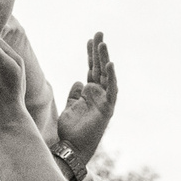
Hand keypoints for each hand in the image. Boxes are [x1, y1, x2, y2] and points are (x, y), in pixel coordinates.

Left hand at [53, 33, 118, 172]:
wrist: (72, 148)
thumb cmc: (70, 131)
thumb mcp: (69, 107)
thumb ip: (74, 94)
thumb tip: (78, 81)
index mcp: (89, 92)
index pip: (91, 68)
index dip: (91, 54)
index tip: (90, 39)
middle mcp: (99, 94)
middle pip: (99, 67)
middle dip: (99, 50)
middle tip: (99, 32)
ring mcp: (104, 100)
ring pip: (106, 75)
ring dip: (104, 59)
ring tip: (103, 43)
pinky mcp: (107, 109)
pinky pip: (111, 90)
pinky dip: (111, 77)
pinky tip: (109, 64)